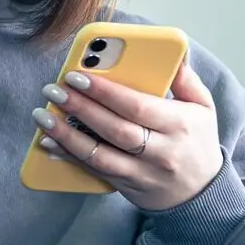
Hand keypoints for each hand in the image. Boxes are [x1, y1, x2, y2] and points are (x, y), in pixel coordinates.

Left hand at [31, 61, 224, 210]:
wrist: (202, 194)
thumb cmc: (197, 142)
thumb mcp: (203, 108)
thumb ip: (186, 79)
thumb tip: (176, 50)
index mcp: (179, 125)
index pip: (137, 106)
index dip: (105, 92)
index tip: (77, 75)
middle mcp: (161, 151)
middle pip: (115, 129)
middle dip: (80, 108)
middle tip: (53, 89)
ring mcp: (143, 172)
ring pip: (100, 155)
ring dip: (66, 135)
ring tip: (42, 115)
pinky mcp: (126, 186)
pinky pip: (94, 170)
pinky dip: (68, 156)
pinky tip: (48, 142)